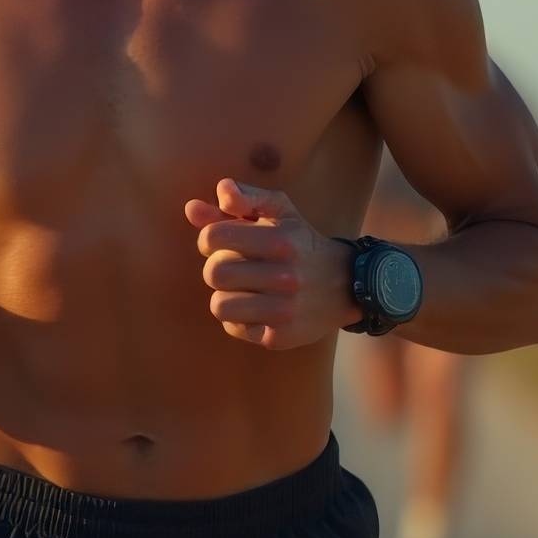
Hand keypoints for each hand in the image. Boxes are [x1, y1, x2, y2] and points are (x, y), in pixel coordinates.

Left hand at [183, 177, 359, 350]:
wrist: (345, 285)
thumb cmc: (300, 242)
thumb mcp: (278, 211)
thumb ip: (239, 200)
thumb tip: (191, 208)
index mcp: (280, 240)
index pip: (213, 237)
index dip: (208, 239)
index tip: (221, 243)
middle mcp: (285, 276)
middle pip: (214, 273)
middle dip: (216, 268)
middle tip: (234, 267)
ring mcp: (284, 310)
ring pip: (219, 305)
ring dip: (225, 295)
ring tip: (243, 289)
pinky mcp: (280, 337)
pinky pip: (232, 327)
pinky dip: (237, 318)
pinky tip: (255, 308)